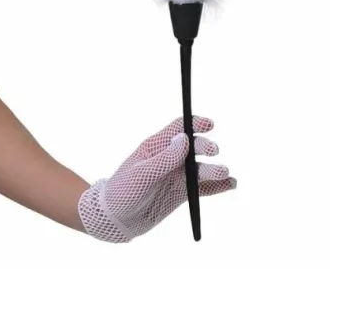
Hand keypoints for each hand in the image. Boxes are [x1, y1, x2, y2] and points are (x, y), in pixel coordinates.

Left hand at [78, 116, 235, 241]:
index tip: (209, 125)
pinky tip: (230, 185)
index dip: (195, 124)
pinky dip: (218, 187)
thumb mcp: (142, 174)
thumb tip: (185, 138)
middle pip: (194, 148)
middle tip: (213, 152)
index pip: (180, 128)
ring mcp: (178, 176)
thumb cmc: (122, 192)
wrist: (115, 220)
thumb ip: (165, 158)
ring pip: (201, 169)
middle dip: (205, 147)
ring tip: (224, 174)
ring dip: (214, 170)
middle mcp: (170, 159)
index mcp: (157, 147)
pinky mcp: (183, 193)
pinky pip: (203, 188)